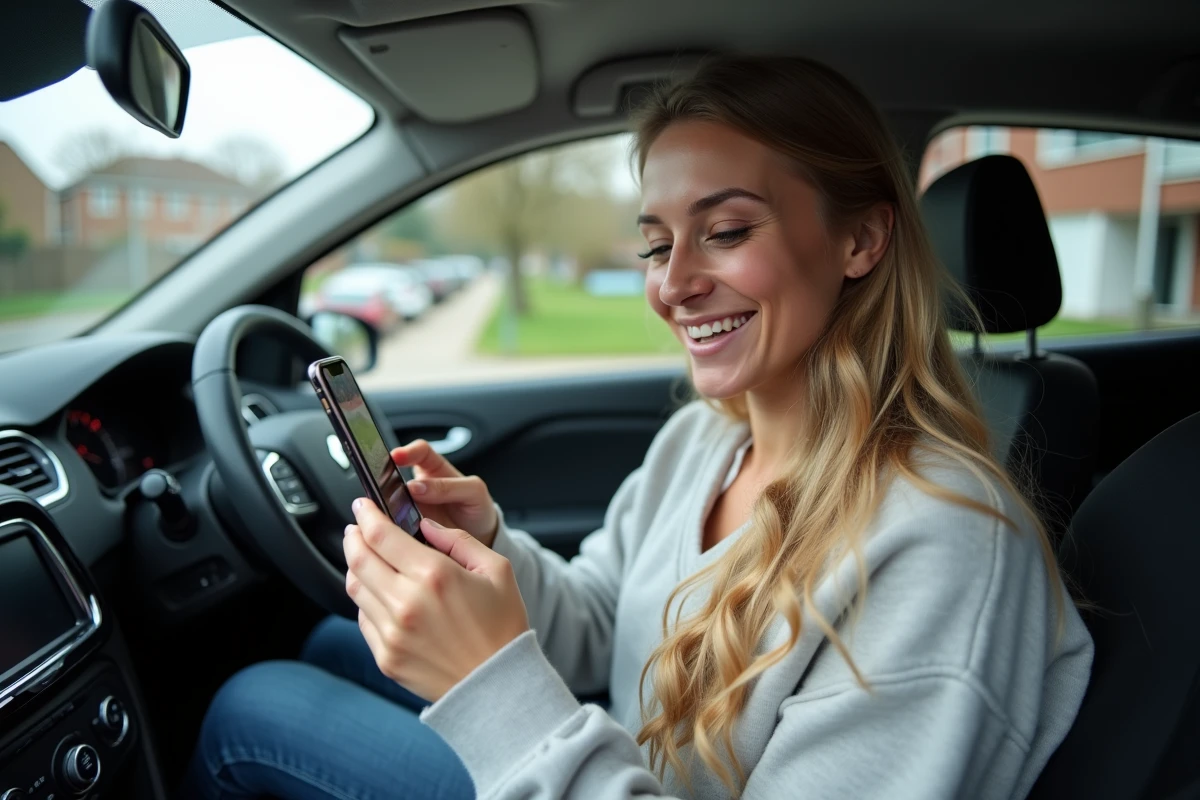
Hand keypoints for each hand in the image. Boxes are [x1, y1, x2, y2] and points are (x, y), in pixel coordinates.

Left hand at [344, 497, 528, 701]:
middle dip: (353, 536)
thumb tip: (426, 525)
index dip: (366, 514)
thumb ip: (458, 540)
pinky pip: (363, 618)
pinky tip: (380, 593)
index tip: (363, 505)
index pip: (381, 535)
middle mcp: (406, 602)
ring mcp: (392, 632)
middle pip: (359, 558)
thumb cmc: (502, 628)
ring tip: (366, 557)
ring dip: (356, 566)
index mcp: (434, 575)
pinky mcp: (386, 656)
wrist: (498, 687)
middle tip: (357, 527)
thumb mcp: (496, 570)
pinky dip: (366, 599)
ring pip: (355, 588)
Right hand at [392, 440, 498, 546]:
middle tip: (383, 487)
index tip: (396, 456)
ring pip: (391, 500)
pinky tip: (391, 530)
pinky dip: (391, 526)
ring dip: (386, 504)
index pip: (419, 452)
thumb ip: (448, 486)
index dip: (407, 451)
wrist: (480, 536)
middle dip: (386, 479)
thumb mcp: (472, 492)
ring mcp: (411, 506)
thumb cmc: (475, 506)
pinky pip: (395, 523)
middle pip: (395, 476)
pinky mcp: (408, 526)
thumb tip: (415, 487)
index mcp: (435, 469)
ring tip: (385, 510)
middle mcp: (418, 486)